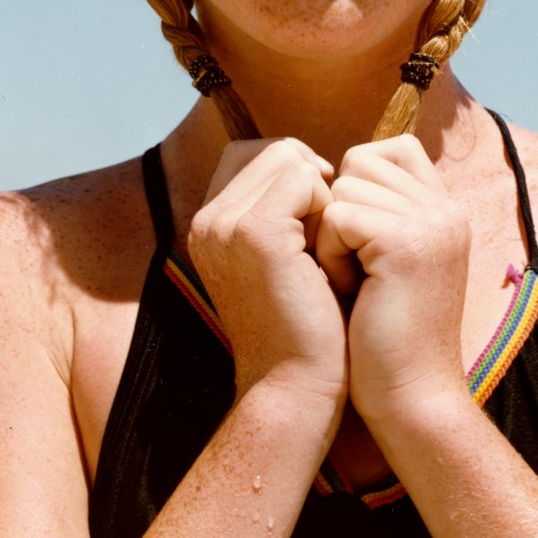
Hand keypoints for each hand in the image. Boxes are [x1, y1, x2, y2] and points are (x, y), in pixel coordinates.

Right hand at [186, 138, 347, 425]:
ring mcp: (225, 225)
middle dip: (313, 183)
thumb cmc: (307, 332)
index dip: (298, 175)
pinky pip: (304, 179)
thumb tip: (319, 164)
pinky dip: (330, 209)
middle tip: (328, 241)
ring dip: (323, 197)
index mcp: (210, 228)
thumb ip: (287, 213)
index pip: (254, 154)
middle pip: (274, 150)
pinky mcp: (254, 233)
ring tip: (326, 251)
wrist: (297, 387)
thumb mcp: (289, 262)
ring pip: (290, 158)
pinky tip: (330, 256)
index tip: (322, 222)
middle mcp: (208, 222)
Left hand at [314, 135, 472, 434]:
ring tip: (355, 286)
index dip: (353, 186)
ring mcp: (432, 221)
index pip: (389, 150)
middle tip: (357, 271)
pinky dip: (331, 258)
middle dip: (339, 214)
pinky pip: (338, 218)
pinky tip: (351, 294)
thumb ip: (373, 214)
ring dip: (332, 240)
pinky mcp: (406, 241)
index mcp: (445, 209)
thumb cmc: (382, 338)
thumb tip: (320, 173)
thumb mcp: (383, 262)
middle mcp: (446, 207)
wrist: (408, 396)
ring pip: (343, 189)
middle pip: (359, 163)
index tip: (353, 240)